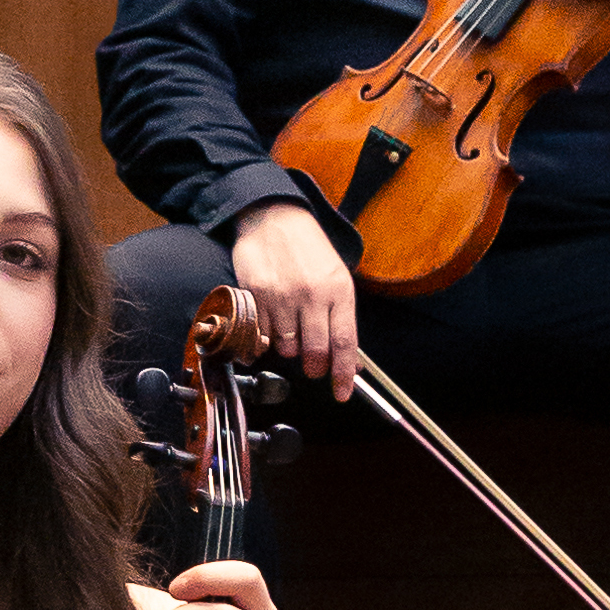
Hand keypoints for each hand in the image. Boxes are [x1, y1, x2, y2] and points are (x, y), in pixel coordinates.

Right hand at [226, 199, 359, 399]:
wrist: (275, 216)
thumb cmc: (309, 249)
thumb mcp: (336, 277)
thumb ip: (342, 318)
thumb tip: (353, 360)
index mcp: (339, 290)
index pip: (344, 343)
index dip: (343, 374)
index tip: (342, 393)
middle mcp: (312, 294)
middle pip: (314, 351)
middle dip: (314, 366)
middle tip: (312, 365)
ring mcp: (282, 295)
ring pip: (286, 346)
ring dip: (289, 347)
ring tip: (290, 327)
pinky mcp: (256, 294)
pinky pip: (262, 334)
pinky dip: (267, 337)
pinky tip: (271, 319)